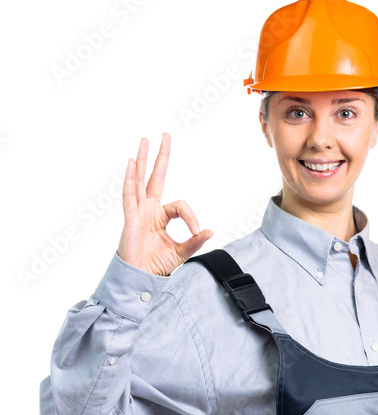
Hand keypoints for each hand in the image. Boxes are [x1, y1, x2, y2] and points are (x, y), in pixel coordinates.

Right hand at [118, 133, 213, 275]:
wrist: (141, 277)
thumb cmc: (156, 265)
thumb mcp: (181, 252)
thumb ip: (194, 241)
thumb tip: (210, 231)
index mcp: (160, 216)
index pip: (179, 205)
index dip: (191, 217)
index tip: (198, 232)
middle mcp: (148, 209)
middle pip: (154, 177)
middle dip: (160, 157)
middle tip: (165, 136)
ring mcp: (138, 211)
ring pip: (139, 180)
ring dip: (141, 160)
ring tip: (144, 141)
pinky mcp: (130, 218)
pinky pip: (129, 195)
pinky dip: (130, 178)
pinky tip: (131, 162)